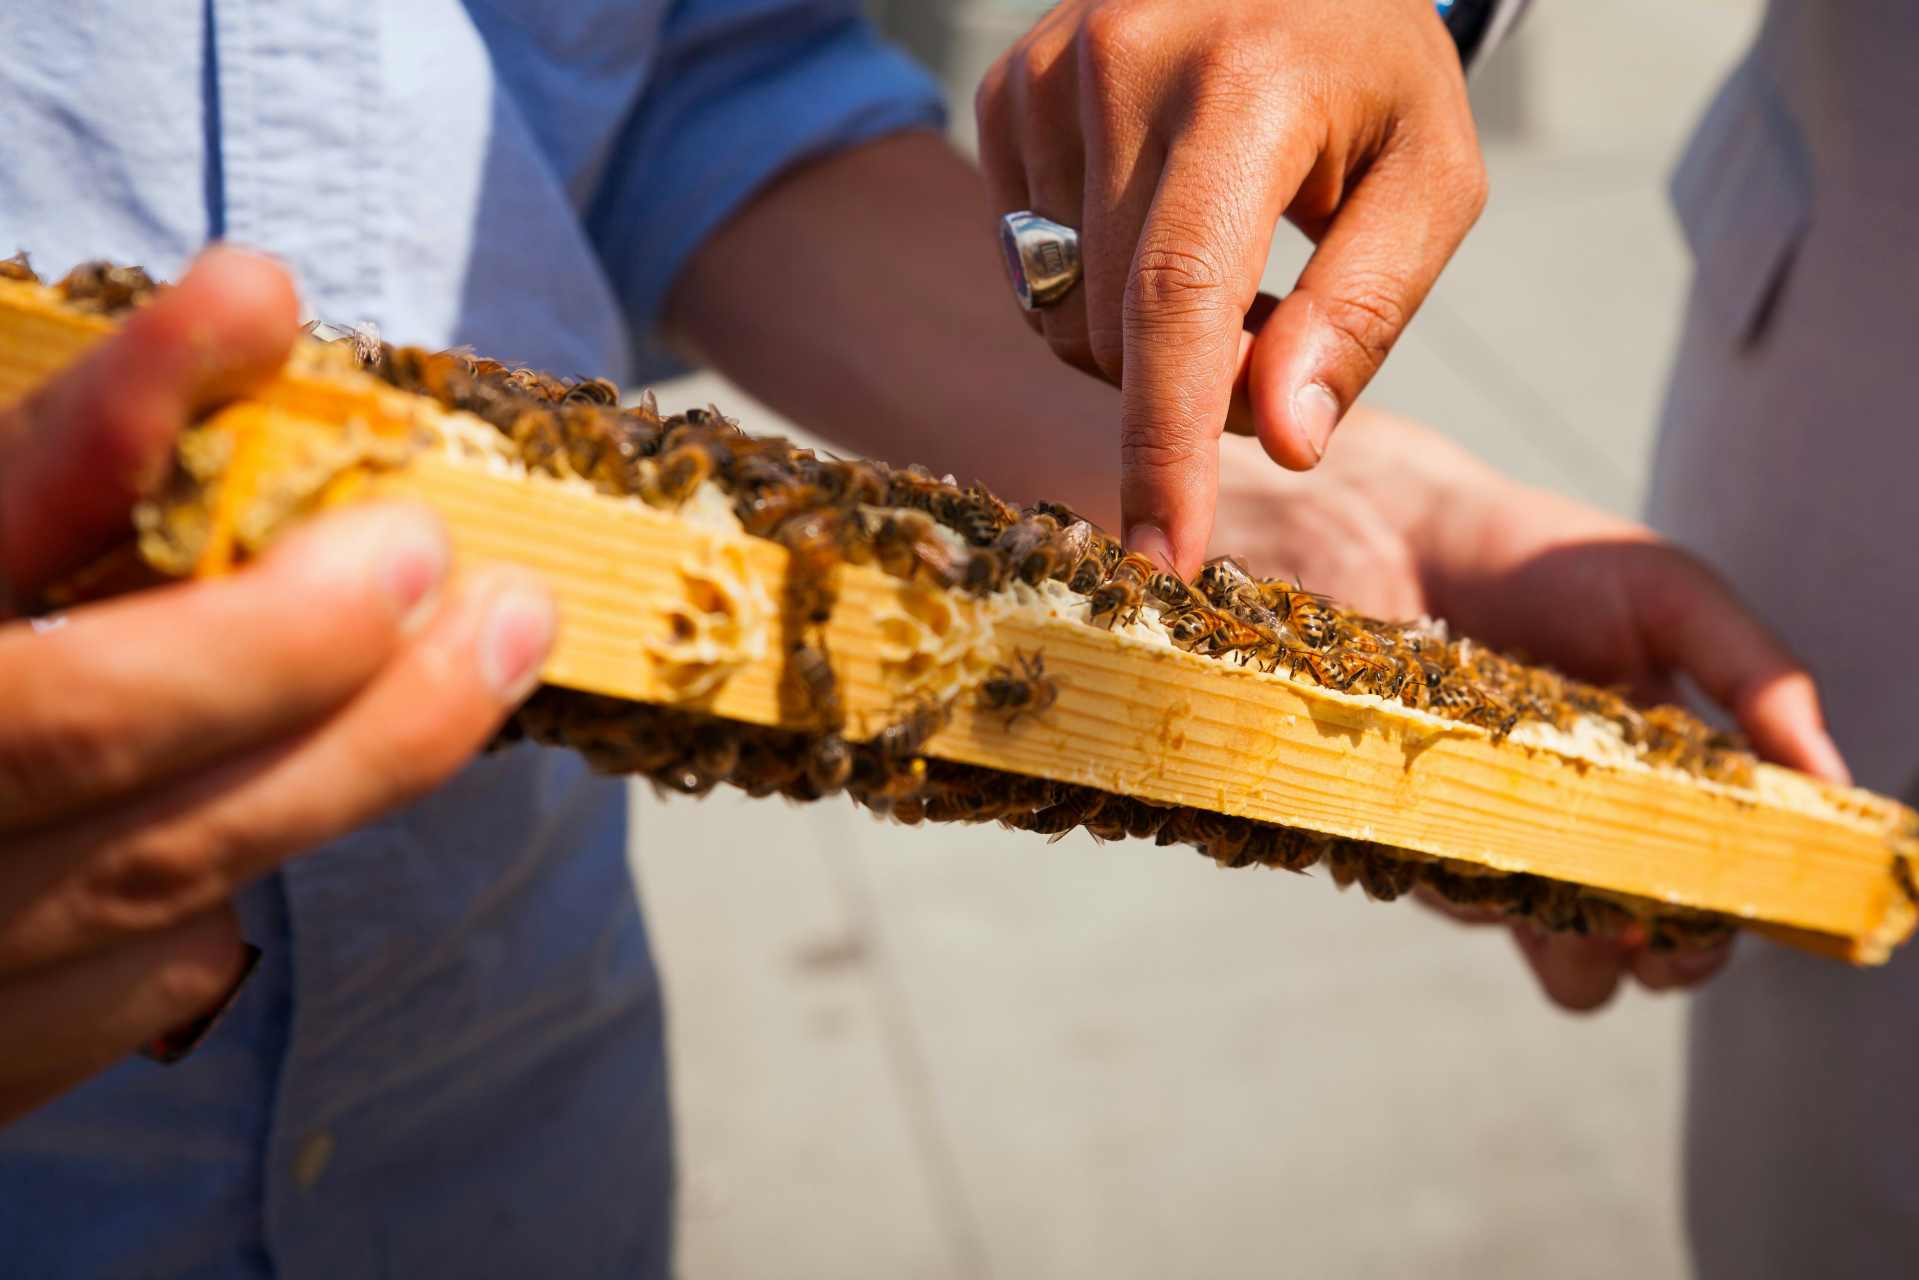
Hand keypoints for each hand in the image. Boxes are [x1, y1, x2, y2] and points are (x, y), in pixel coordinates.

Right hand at [0, 247, 556, 1122]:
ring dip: (359, 754)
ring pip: (151, 870)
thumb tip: (229, 327)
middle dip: (297, 632)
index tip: (257, 304)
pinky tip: (289, 815)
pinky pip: (120, 994)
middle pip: (78, 726)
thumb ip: (20, 494)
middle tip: (451, 544)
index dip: (106, 414)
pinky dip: (214, 900)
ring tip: (499, 645)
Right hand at [976, 0, 1485, 570]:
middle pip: (1117, 329)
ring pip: (1061, 314)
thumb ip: (1363, 312)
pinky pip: (1027, 269)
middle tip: (1280, 343)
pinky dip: (1093, 291)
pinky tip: (1156, 229)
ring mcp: (1047, 74)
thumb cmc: (1375, 73)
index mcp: (1245, 82)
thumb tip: (1286, 445)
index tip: (1162, 558)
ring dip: (1142, 345)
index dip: (1165, 444)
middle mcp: (1122, 62)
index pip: (1179, 297)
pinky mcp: (1004, 92)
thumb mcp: (1429, 179)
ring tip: (1227, 268)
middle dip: (1192, 388)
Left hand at [1207, 415, 1848, 1009]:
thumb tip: (1834, 785)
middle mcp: (1591, 836)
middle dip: (1664, 959)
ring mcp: (1505, 851)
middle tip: (1646, 924)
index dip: (1735, 922)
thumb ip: (1758, 678)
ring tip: (1565, 876)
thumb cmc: (1538, 560)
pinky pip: (1463, 913)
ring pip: (1564, 968)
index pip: (1723, 893)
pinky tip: (1469, 811)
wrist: (1385, 539)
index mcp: (1671, 789)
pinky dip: (1478, 883)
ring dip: (1577, 949)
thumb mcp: (1668, 595)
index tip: (1725, 909)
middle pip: (1647, 957)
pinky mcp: (1417, 851)